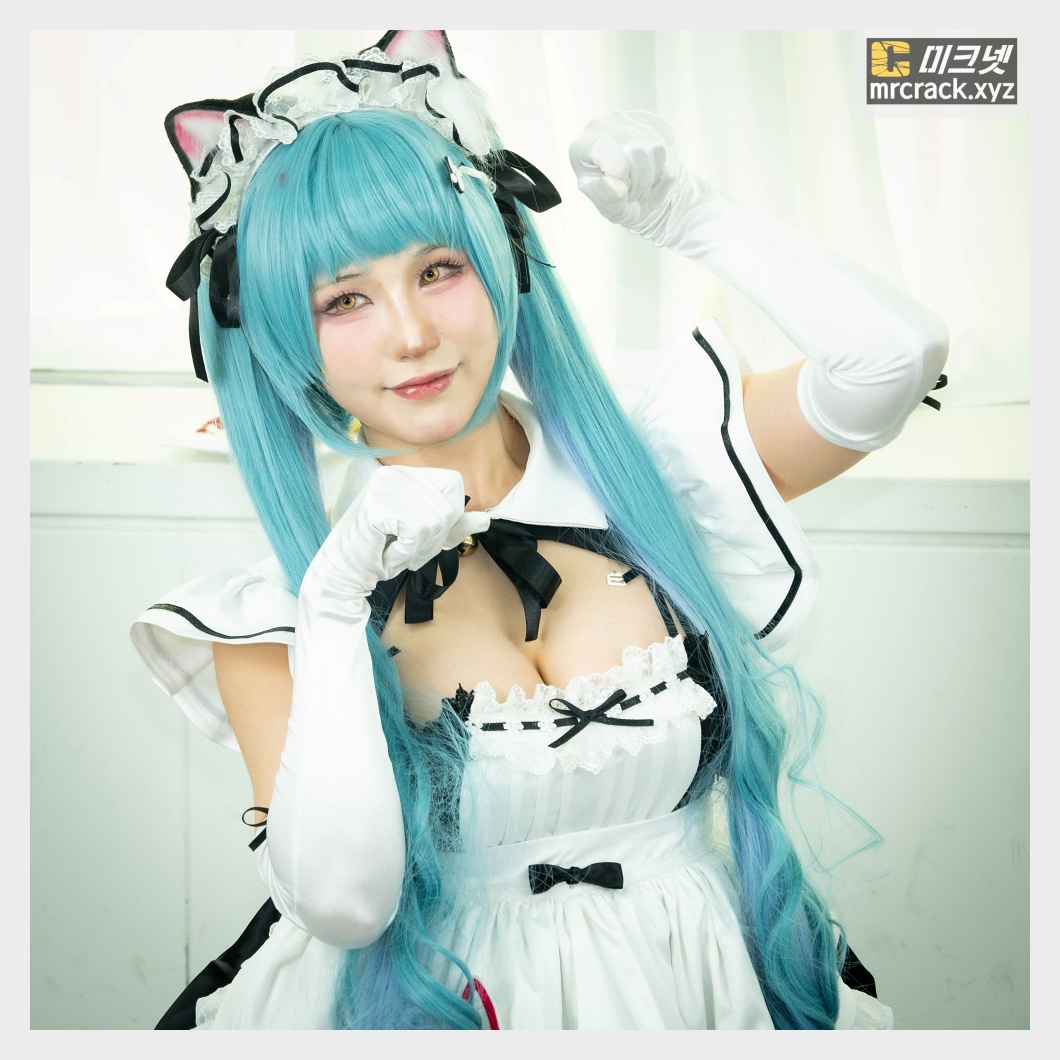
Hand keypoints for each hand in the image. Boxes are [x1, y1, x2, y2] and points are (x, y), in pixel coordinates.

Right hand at [307, 466, 490, 598]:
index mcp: (408, 474)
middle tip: (405, 548)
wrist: (346, 576)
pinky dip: (405, 552)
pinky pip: (416, 531)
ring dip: (418, 549)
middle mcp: (395, 473)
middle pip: (446, 507)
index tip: (424, 534)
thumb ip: (455, 526)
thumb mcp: (426, 539)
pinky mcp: (376, 506)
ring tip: (395, 551)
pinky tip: (387, 553)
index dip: (449, 517)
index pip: (454, 485)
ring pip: (433, 522)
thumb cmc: (384, 554)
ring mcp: (384, 486)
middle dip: (431, 540)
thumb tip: (486, 520)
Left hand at [568, 110, 708, 247]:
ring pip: (656, 145)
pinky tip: (657, 179)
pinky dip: (669, 169)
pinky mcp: (649, 120)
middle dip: (642, 180)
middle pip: (636, 148)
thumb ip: (609, 200)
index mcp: (582, 147)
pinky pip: (668, 142)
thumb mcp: (610, 210)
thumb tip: (614, 185)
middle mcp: (602, 125)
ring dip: (657, 176)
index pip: (608, 150)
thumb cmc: (618, 202)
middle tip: (637, 196)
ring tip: (646, 188)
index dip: (621, 175)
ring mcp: (626, 118)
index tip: (622, 191)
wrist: (638, 196)